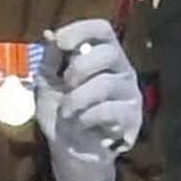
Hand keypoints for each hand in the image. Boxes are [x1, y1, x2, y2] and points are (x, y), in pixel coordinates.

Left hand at [35, 19, 143, 180]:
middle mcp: (122, 70)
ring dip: (77, 98)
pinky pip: (111, 111)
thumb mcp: (48, 82)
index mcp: (102, 56)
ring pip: (107, 84)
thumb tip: (50, 34)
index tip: (59, 42)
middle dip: (79, 68)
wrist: (70, 150)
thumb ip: (51, 59)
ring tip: (67, 112)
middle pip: (109, 53)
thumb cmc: (62, 111)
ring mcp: (130, 94)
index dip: (81, 30)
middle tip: (65, 84)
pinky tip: (81, 124)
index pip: (102, 30)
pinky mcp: (132, 119)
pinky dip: (87, 117)